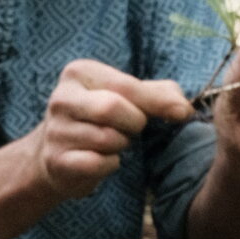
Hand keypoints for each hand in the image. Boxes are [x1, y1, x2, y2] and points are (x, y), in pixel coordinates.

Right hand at [29, 58, 192, 198]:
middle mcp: (62, 98)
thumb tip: (184, 108)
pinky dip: (109, 165)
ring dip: (121, 145)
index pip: (125, 85)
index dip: (157, 101)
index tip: (182, 113)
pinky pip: (98, 164)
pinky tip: (101, 160)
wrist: (55, 154)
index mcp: (79, 73)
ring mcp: (56, 131)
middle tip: (132, 128)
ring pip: (107, 139)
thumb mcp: (125, 97)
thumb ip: (157, 94)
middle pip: (112, 108)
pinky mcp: (56, 161)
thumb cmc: (98, 119)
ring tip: (112, 142)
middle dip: (133, 122)